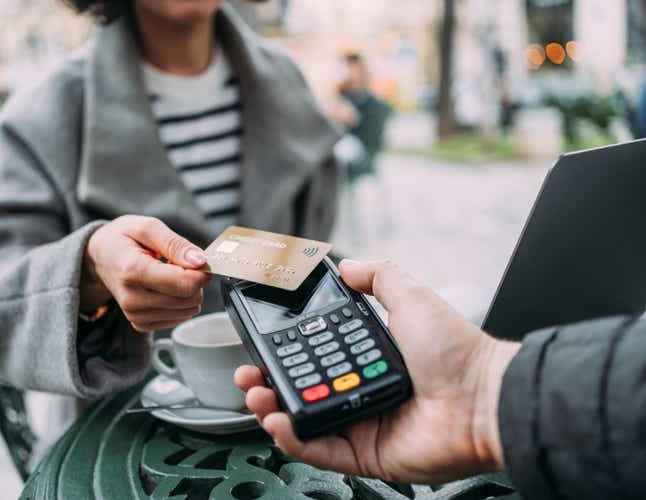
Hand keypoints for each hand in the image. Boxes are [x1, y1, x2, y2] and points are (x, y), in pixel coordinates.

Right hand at [81, 215, 210, 331]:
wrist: (100, 256)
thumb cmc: (123, 239)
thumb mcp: (148, 227)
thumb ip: (175, 244)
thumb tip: (200, 261)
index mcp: (132, 271)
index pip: (184, 284)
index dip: (201, 271)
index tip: (198, 259)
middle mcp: (132, 299)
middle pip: (189, 299)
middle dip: (195, 280)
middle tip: (181, 264)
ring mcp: (135, 315)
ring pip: (188, 311)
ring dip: (188, 291)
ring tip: (170, 274)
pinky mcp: (141, 324)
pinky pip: (179, 318)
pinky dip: (179, 302)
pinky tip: (165, 288)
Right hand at [235, 259, 520, 483]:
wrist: (484, 399)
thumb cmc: (455, 350)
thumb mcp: (411, 297)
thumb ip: (379, 276)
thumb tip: (348, 265)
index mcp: (367, 357)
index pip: (314, 356)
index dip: (284, 352)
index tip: (261, 344)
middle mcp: (361, 390)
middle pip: (301, 390)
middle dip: (267, 382)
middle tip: (249, 374)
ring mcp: (362, 424)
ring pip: (304, 421)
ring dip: (271, 410)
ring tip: (256, 395)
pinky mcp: (366, 455)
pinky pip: (320, 451)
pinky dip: (294, 440)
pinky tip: (278, 422)